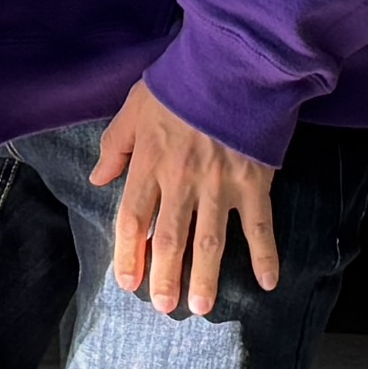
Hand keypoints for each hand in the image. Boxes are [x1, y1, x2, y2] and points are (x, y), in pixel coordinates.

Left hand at [86, 78, 280, 320]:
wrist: (233, 61)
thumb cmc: (181, 82)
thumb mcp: (135, 107)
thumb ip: (116, 145)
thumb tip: (99, 177)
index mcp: (150, 164)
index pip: (132, 219)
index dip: (128, 254)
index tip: (128, 282)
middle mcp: (183, 181)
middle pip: (169, 239)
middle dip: (165, 277)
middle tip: (164, 307)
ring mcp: (220, 184)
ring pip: (210, 242)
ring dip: (206, 278)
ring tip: (202, 307)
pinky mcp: (254, 181)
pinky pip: (260, 226)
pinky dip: (266, 255)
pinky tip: (268, 282)